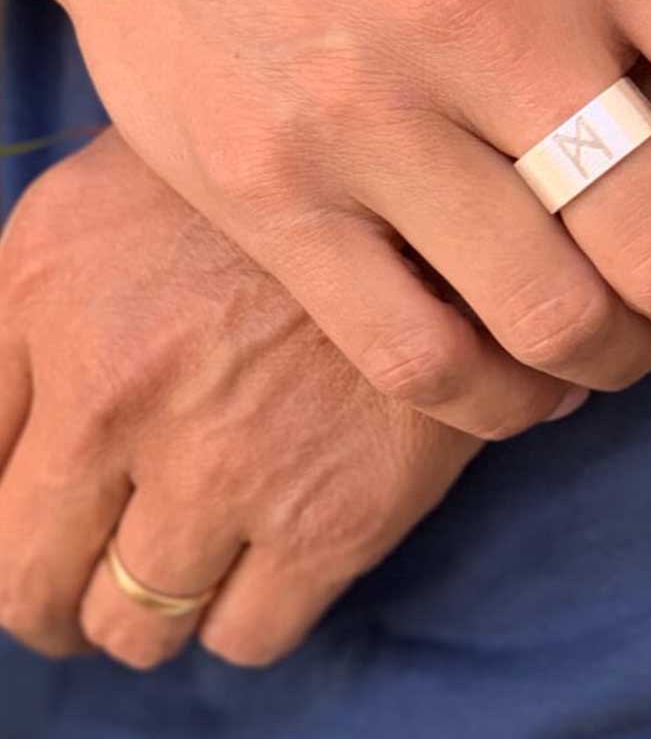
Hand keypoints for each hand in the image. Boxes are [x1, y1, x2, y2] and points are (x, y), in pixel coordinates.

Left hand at [0, 130, 479, 668]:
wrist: (438, 185)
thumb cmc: (268, 184)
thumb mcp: (102, 206)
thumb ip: (16, 316)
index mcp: (49, 300)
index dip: (6, 522)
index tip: (47, 522)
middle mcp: (121, 394)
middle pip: (29, 585)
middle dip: (55, 594)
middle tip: (94, 572)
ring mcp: (230, 465)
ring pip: (138, 628)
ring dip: (149, 609)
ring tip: (186, 563)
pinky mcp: (337, 515)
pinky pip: (250, 635)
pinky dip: (243, 616)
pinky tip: (267, 558)